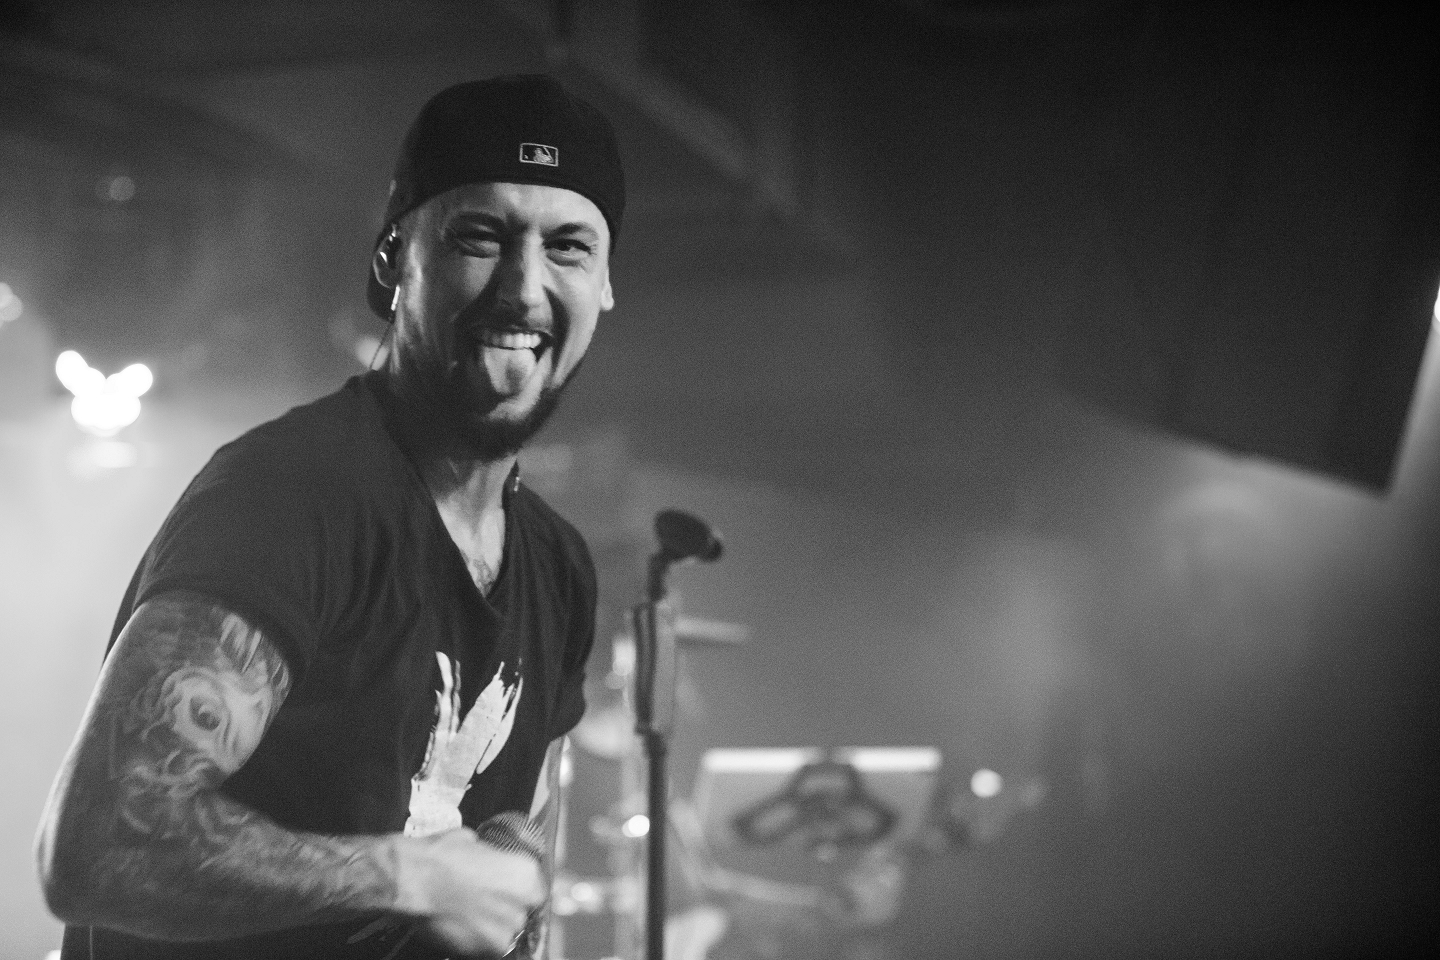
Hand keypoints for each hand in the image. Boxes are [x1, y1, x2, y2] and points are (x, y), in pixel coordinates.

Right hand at [395, 826, 544, 956]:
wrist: (412, 881)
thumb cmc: (440, 856)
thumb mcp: (473, 842)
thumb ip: (490, 858)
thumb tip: (487, 860)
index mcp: (526, 874)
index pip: (536, 891)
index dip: (519, 893)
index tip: (507, 893)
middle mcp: (523, 905)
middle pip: (522, 914)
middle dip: (505, 911)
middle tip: (483, 904)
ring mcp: (505, 931)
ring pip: (505, 934)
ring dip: (492, 927)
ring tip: (469, 917)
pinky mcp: (486, 951)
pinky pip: (487, 948)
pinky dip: (476, 942)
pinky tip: (460, 928)